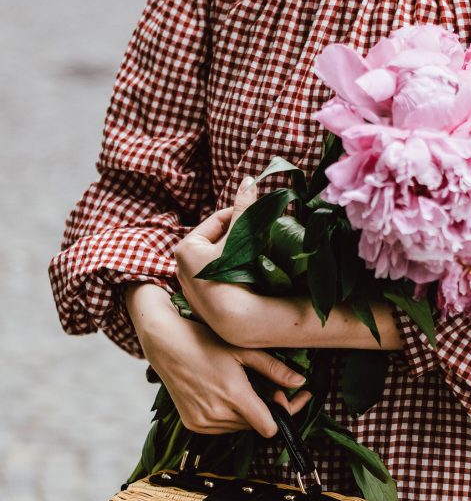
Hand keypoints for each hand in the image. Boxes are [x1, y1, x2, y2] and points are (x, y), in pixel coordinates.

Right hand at [125, 282, 310, 436]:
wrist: (166, 344)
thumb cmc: (205, 341)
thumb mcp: (243, 350)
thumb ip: (274, 369)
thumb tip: (300, 383)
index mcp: (233, 395)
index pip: (269, 428)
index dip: (282, 414)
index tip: (283, 396)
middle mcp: (217, 414)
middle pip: (256, 426)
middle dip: (266, 410)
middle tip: (266, 387)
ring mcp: (203, 422)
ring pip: (239, 428)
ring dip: (247, 414)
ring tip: (242, 388)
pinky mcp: (192, 424)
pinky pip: (221, 428)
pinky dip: (228, 416)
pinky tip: (224, 395)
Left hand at [174, 176, 259, 341]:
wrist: (237, 320)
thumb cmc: (236, 273)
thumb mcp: (240, 235)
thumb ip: (243, 208)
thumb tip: (247, 180)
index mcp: (185, 247)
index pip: (217, 221)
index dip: (239, 214)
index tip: (257, 213)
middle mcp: (180, 268)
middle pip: (217, 242)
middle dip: (237, 236)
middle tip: (259, 233)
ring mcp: (190, 288)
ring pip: (218, 262)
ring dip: (235, 255)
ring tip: (256, 254)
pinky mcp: (201, 305)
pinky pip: (218, 280)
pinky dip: (231, 274)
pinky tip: (247, 276)